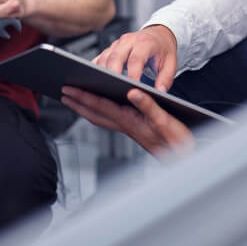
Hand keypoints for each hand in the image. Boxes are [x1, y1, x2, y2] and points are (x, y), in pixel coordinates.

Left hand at [61, 86, 193, 157]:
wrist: (182, 157)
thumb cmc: (175, 139)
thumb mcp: (164, 120)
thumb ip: (148, 105)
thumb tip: (132, 92)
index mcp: (129, 120)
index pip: (101, 106)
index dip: (84, 97)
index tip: (70, 88)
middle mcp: (125, 125)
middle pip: (95, 113)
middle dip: (78, 102)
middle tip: (63, 92)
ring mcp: (127, 128)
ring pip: (99, 117)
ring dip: (84, 108)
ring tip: (73, 99)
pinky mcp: (132, 129)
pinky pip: (109, 119)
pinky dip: (98, 111)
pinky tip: (98, 106)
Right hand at [94, 25, 177, 90]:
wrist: (158, 34)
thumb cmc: (163, 49)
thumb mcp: (171, 63)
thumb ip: (166, 78)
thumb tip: (159, 92)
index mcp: (146, 42)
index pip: (137, 58)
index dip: (133, 73)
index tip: (132, 87)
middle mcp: (129, 41)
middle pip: (116, 56)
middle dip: (112, 73)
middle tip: (112, 89)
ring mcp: (117, 44)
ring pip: (104, 57)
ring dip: (102, 73)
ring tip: (102, 89)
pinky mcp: (110, 49)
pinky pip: (99, 59)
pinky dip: (96, 70)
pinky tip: (96, 83)